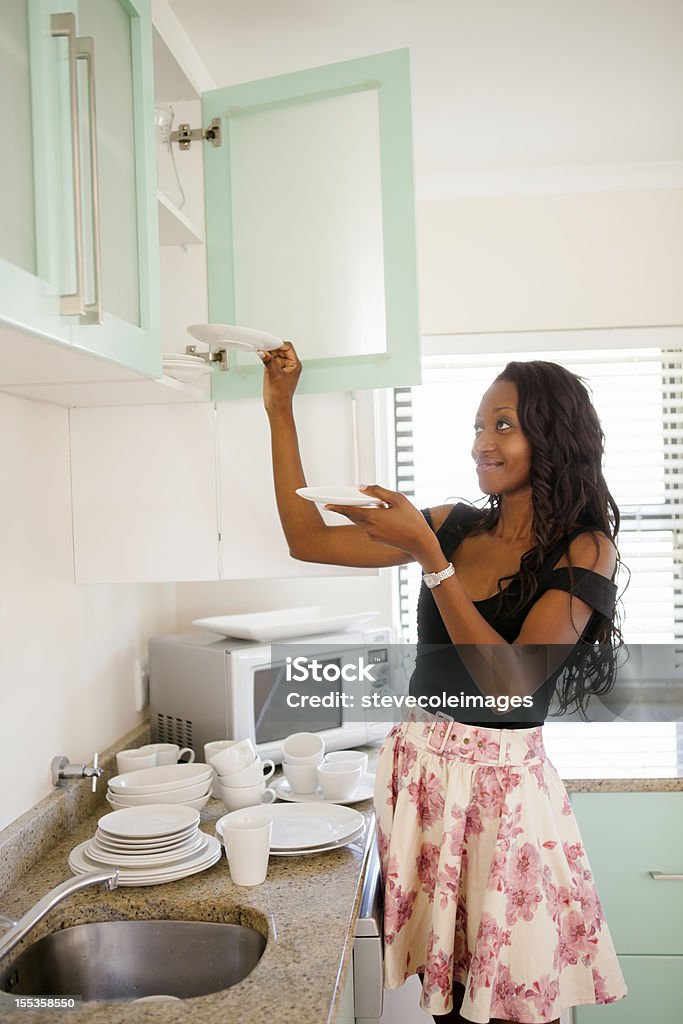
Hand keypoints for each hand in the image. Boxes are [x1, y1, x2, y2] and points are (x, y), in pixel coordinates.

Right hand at [258, 343, 301, 412]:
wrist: (277, 406)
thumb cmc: (281, 395)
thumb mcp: (275, 376)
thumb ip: (269, 362)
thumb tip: (263, 352)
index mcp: (295, 364)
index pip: (288, 348)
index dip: (278, 344)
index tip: (269, 342)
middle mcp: (289, 364)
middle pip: (280, 349)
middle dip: (272, 347)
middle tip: (262, 346)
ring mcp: (281, 366)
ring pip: (274, 353)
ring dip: (268, 352)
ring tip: (260, 352)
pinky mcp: (274, 369)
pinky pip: (270, 359)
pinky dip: (265, 357)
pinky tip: (260, 356)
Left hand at [324, 485, 439, 562]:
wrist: (420, 543)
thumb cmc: (412, 520)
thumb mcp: (397, 499)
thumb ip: (378, 491)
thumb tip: (362, 487)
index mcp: (372, 517)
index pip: (348, 510)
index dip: (336, 506)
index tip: (325, 504)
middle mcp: (369, 528)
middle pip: (353, 516)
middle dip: (347, 508)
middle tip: (339, 500)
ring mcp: (373, 535)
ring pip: (361, 521)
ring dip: (361, 513)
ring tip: (369, 504)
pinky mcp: (378, 540)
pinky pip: (369, 527)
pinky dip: (370, 519)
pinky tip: (380, 514)